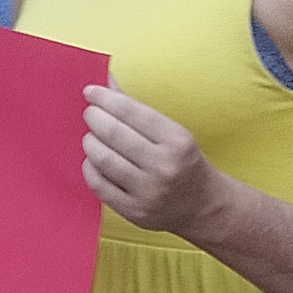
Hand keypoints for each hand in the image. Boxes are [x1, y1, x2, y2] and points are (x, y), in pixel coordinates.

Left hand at [79, 86, 231, 240]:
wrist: (203, 206)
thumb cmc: (183, 161)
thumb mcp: (171, 132)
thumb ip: (136, 109)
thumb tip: (105, 81)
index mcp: (177, 140)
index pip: (132, 112)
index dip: (105, 98)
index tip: (90, 91)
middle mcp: (164, 166)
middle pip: (113, 133)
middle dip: (94, 118)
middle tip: (89, 113)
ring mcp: (148, 191)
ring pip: (102, 159)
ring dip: (89, 142)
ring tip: (91, 136)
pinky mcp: (134, 210)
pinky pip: (98, 184)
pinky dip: (89, 167)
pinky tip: (94, 160)